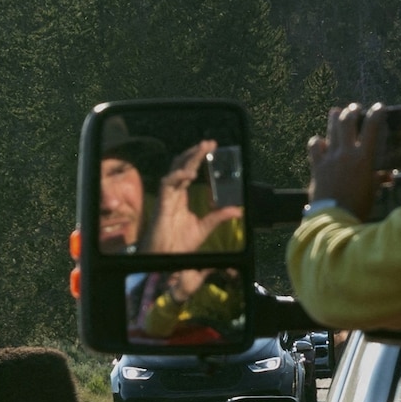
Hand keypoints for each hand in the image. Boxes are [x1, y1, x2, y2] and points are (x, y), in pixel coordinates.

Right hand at [148, 139, 243, 253]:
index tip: (211, 147)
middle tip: (209, 142)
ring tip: (201, 149)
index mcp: (181, 197)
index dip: (198, 158)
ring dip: (188, 158)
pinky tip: (189, 172)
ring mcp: (166, 197)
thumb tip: (238, 210)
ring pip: (175, 170)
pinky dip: (178, 176)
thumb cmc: (179, 245)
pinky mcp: (162, 204)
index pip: (189, 171)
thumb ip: (219, 217)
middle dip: (194, 153)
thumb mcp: (204, 228)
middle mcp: (173, 194)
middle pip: (181, 166)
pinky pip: (167, 184)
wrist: (166, 259)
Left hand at [307, 103, 386, 220]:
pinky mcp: (317, 167)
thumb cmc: (358, 207)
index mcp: (363, 158)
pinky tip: (319, 141)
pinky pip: (314, 148)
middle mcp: (345, 154)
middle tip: (354, 108)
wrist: (335, 218)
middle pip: (347, 123)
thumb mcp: (373, 191)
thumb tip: (388, 175)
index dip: (376, 114)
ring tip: (336, 112)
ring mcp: (329, 159)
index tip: (379, 107)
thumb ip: (378, 179)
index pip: (371, 128)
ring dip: (333, 119)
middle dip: (352, 112)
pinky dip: (316, 142)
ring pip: (330, 131)